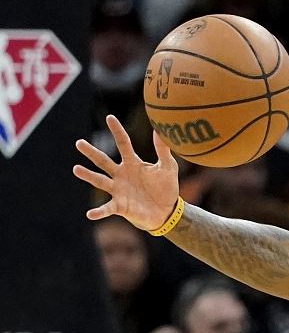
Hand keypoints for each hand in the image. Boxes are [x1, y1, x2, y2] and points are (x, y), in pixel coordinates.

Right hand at [73, 115, 180, 230]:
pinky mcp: (120, 206)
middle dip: (91, 152)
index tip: (110, 117)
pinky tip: (90, 214)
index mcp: (133, 163)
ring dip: (88, 176)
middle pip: (103, 161)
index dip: (117, 131)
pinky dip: (99, 212)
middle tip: (79, 143)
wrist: (167, 211)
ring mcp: (118, 190)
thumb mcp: (168, 167)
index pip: (123, 144)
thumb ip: (163, 150)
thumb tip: (160, 129)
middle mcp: (121, 175)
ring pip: (100, 181)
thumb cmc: (166, 188)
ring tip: (76, 169)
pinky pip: (107, 208)